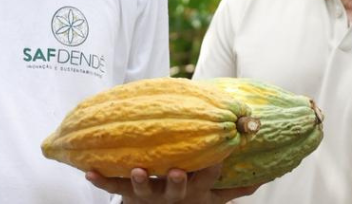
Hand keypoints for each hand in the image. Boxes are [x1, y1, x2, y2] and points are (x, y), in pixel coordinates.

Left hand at [87, 164, 259, 202]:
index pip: (209, 176)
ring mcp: (150, 196)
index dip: (213, 167)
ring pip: (144, 190)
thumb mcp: (212, 199)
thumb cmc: (187, 201)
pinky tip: (88, 171)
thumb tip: (263, 178)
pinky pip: (113, 188)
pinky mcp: (128, 196)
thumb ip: (233, 188)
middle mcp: (174, 193)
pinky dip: (101, 180)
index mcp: (196, 190)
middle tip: (177, 172)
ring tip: (137, 171)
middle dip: (178, 181)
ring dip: (140, 181)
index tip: (220, 152)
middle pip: (178, 187)